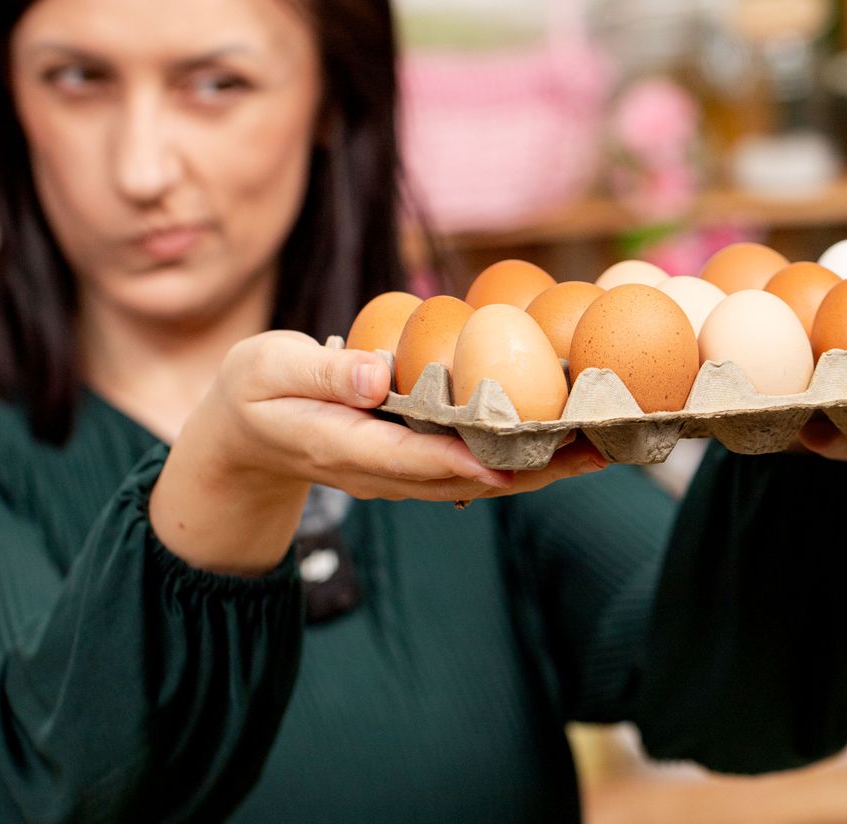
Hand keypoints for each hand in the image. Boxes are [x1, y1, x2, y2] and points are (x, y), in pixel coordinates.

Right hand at [150, 331, 606, 573]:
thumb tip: (377, 375)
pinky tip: (564, 439)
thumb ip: (323, 371)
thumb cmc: (253, 391)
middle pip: (466, 478)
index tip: (516, 460)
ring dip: (540, 467)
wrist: (243, 438)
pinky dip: (520, 456)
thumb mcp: (270, 367)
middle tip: (599, 448)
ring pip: (479, 479)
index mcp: (345, 446)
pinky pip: (473, 466)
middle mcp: (382, 472)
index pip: (412, 459)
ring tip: (603, 445)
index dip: (466, 461)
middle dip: (533, 468)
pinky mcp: (413, 466)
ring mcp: (399, 476)